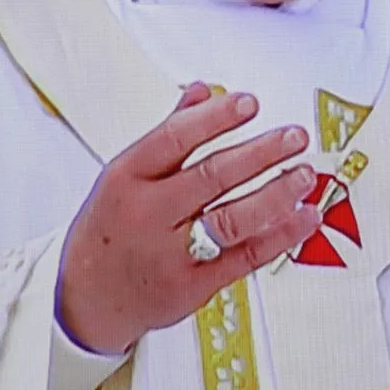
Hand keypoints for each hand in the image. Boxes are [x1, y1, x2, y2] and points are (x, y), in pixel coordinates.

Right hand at [56, 83, 320, 354]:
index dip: (215, 119)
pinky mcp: (193, 286)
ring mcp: (170, 254)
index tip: (250, 103)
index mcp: (125, 178)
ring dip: (276, 194)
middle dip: (260, 153)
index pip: (174, 139)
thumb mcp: (123, 176)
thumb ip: (166, 134)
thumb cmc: (110, 228)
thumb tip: (202, 90)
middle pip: (211, 177)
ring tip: (305, 174)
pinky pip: (244, 257)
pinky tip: (304, 216)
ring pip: (232, 219)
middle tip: (294, 136)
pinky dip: (280, 236)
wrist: (85, 299)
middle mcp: (147, 214)